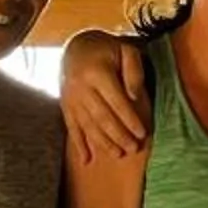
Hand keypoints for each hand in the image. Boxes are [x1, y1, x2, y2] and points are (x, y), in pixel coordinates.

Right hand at [61, 33, 152, 163]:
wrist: (74, 47)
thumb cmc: (106, 49)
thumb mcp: (125, 49)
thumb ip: (134, 71)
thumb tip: (134, 97)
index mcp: (97, 73)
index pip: (117, 102)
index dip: (130, 120)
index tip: (142, 133)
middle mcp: (81, 87)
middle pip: (102, 117)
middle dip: (119, 136)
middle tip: (134, 148)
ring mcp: (71, 98)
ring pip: (88, 125)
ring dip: (103, 143)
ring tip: (118, 154)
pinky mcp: (65, 106)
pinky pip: (71, 128)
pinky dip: (79, 145)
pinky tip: (87, 160)